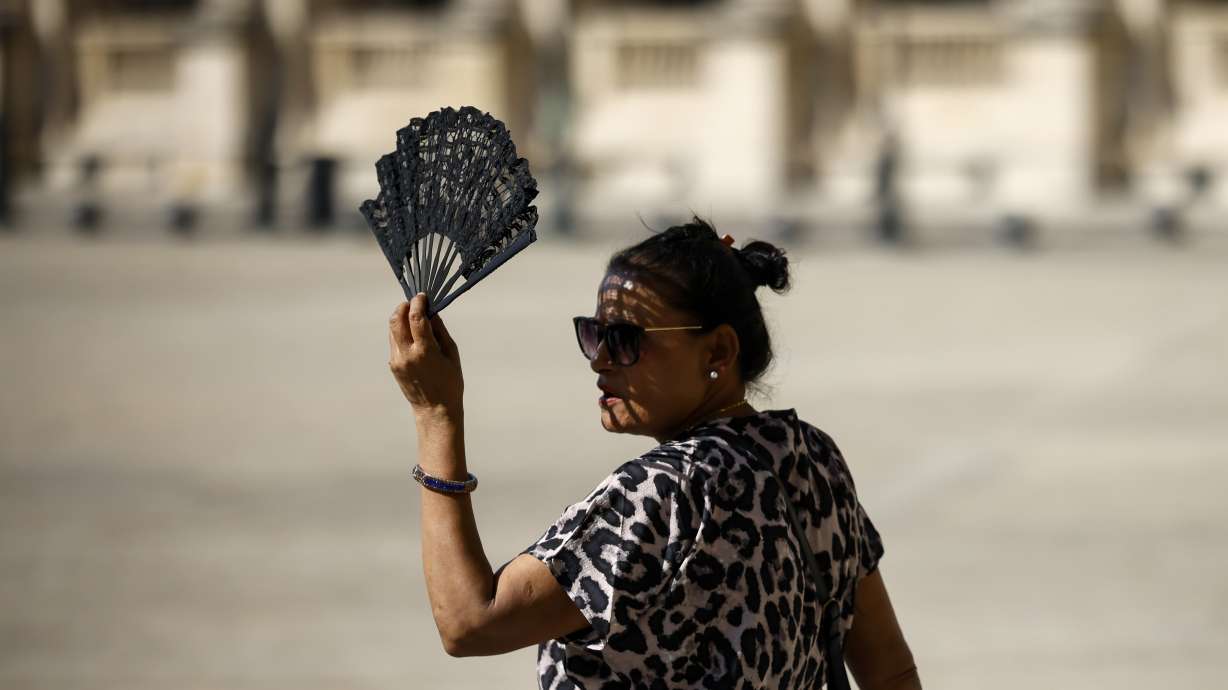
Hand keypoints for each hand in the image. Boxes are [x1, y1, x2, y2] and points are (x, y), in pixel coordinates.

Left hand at [388, 293, 463, 420]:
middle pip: (396, 319)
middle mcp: (407, 354)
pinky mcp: (393, 365)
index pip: (416, 317)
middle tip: (413, 302)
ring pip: (392, 329)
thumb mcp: (452, 355)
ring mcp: (397, 360)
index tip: (423, 296)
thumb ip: (440, 331)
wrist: (435, 410)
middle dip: (404, 306)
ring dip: (400, 318)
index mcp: (425, 351)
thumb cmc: (450, 382)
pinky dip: (400, 332)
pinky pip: (394, 342)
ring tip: (412, 316)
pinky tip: (411, 334)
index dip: (418, 302)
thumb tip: (431, 312)